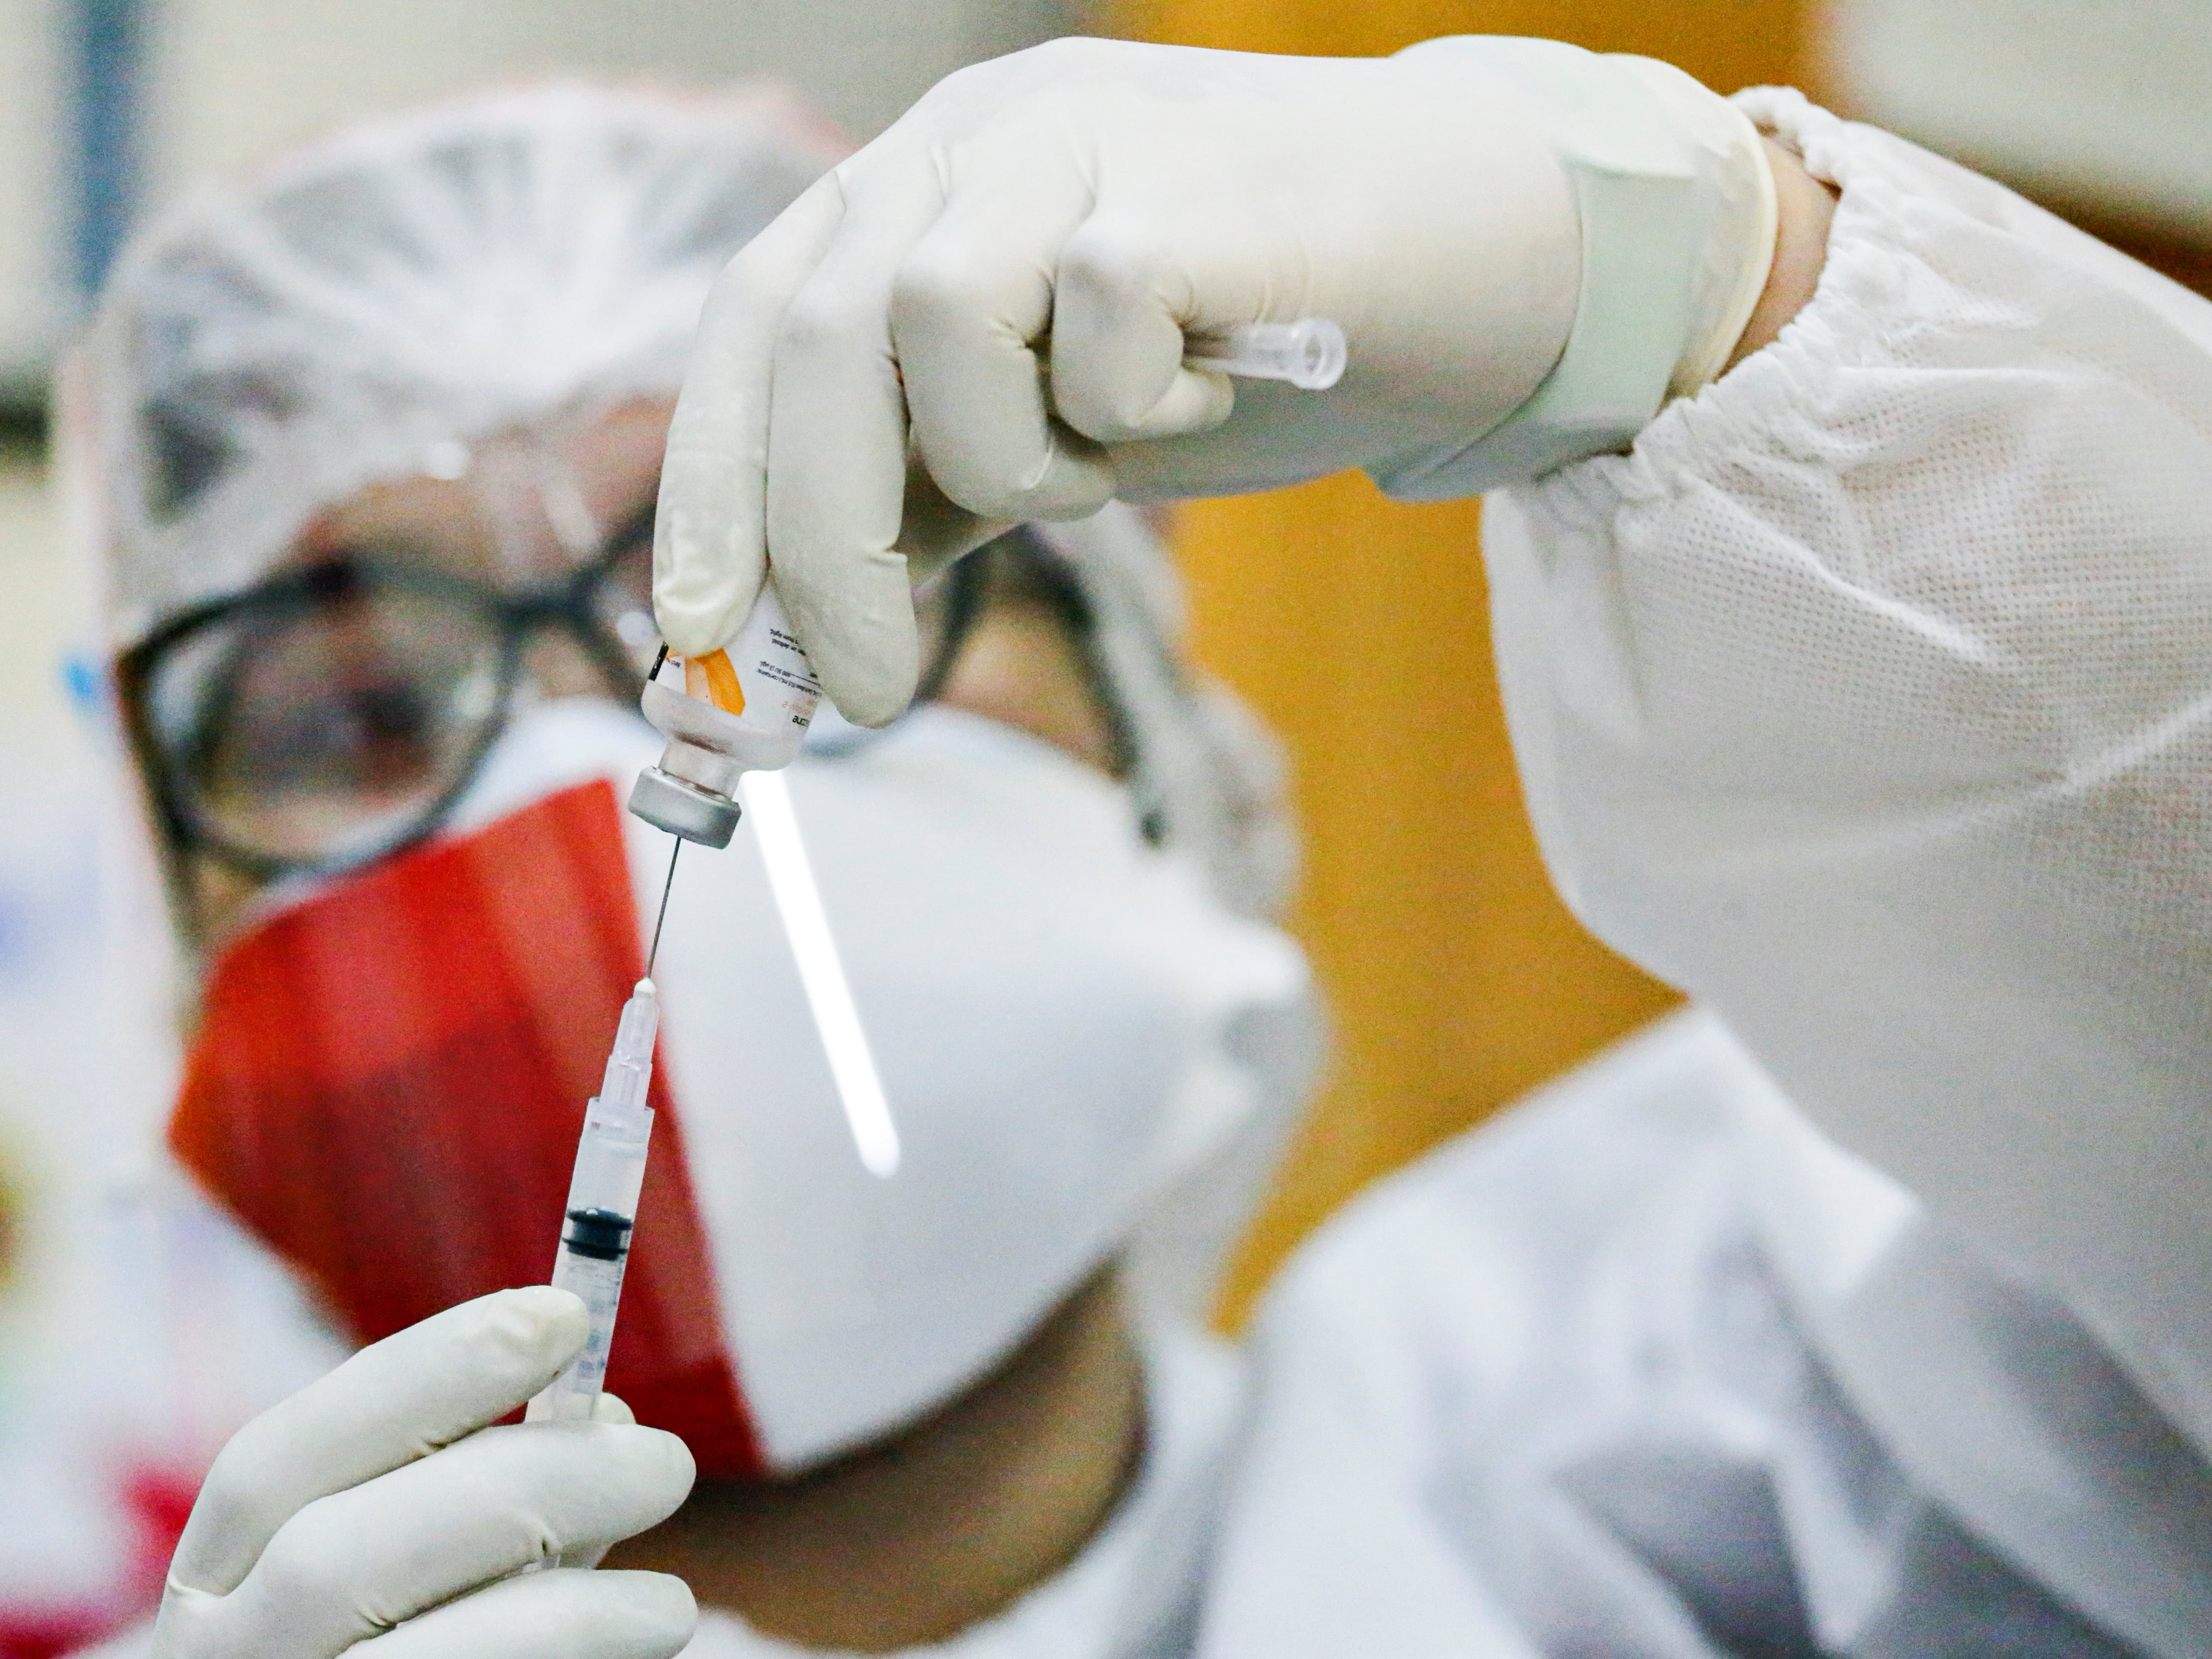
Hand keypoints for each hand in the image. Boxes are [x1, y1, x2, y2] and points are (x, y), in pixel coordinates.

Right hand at [152, 1287, 696, 1658]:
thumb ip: (490, 1498)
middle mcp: (221, 1654)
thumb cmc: (406, 1639)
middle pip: (339, 1556)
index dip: (421, 1372)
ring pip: (416, 1657)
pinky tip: (633, 1650)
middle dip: (521, 1487)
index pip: (278, 1456)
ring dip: (567, 1614)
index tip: (563, 1315)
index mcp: (216, 1573)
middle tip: (667, 1463)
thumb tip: (602, 1417)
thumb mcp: (414, 1568)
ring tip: (670, 1605)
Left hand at [653, 37, 1588, 721]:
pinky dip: (1138, 406)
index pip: (754, 323)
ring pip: (936, 323)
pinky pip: (1092, 331)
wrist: (1467, 259)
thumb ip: (921, 501)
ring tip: (1117, 455)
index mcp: (915, 188)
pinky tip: (1211, 382)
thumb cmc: (1247, 350)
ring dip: (1017, 454)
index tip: (699, 636)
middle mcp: (968, 135)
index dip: (711, 482)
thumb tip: (787, 635)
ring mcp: (1070, 135)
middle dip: (824, 542)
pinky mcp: (1175, 177)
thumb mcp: (1051, 437)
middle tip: (868, 693)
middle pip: (816, 334)